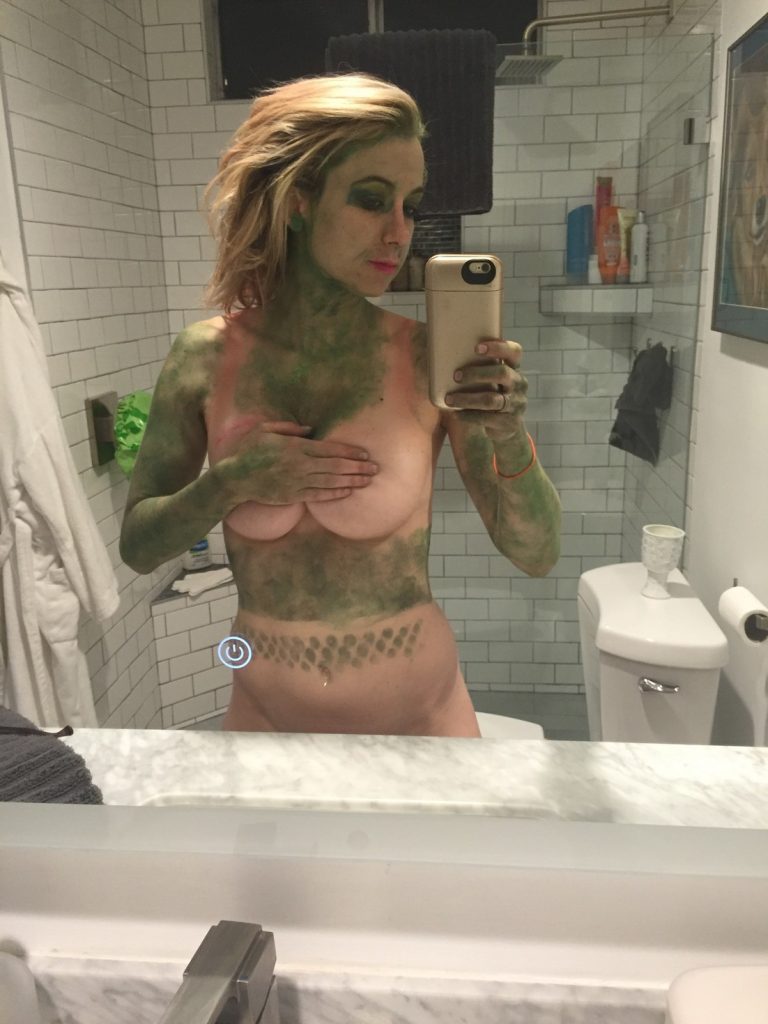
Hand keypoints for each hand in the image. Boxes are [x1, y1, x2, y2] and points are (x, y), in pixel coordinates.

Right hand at [215, 421, 377, 505]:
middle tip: (376, 468)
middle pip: (336, 467)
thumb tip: (311, 429)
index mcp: (295, 447)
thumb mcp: (264, 430)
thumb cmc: (247, 450)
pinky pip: (319, 495)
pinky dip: (335, 494)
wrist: (233, 478)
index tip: (364, 453)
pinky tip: (348, 492)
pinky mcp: (293, 496)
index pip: (329, 449)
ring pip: (331, 482)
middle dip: (358, 467)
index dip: (349, 452)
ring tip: (368, 481)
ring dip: (352, 481)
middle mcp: (300, 465)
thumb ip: (289, 428)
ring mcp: (297, 482)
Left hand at [444, 339, 527, 440]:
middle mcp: (519, 384)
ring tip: (449, 399)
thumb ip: (479, 366)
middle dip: (477, 373)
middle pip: (502, 374)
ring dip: (467, 399)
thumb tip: (445, 352)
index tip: (476, 348)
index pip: (514, 352)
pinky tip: (455, 414)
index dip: (498, 347)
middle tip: (456, 376)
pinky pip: (486, 418)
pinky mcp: (509, 423)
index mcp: (514, 368)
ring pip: (491, 400)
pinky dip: (468, 416)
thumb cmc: (490, 394)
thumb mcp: (491, 379)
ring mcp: (516, 405)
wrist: (504, 426)